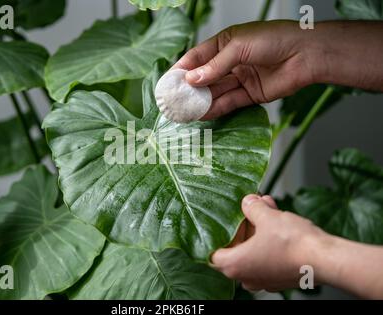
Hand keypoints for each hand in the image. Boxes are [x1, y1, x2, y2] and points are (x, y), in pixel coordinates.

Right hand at [174, 21, 314, 119]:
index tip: (167, 83)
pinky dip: (216, 109)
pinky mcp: (250, 94)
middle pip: (203, 78)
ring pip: (215, 92)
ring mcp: (239, 78)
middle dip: (189, 90)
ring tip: (184, 112)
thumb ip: (215, 66)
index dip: (181, 70)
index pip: (196, 58)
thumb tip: (192, 80)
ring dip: (200, 102)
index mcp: (224, 43)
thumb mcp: (239, 47)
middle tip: (173, 102)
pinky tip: (203, 114)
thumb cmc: (275, 39)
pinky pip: (228, 102)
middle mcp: (230, 62)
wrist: (307, 54)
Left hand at [211, 194, 328, 291]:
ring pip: (254, 250)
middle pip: (236, 248)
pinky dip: (270, 240)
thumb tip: (248, 202)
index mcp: (234, 265)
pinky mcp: (280, 277)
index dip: (219, 233)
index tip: (225, 220)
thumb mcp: (267, 216)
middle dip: (245, 224)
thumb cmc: (295, 244)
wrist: (326, 259)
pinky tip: (279, 221)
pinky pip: (268, 256)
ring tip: (268, 208)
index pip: (213, 252)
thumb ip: (252, 208)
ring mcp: (265, 280)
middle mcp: (247, 277)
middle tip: (251, 208)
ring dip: (259, 229)